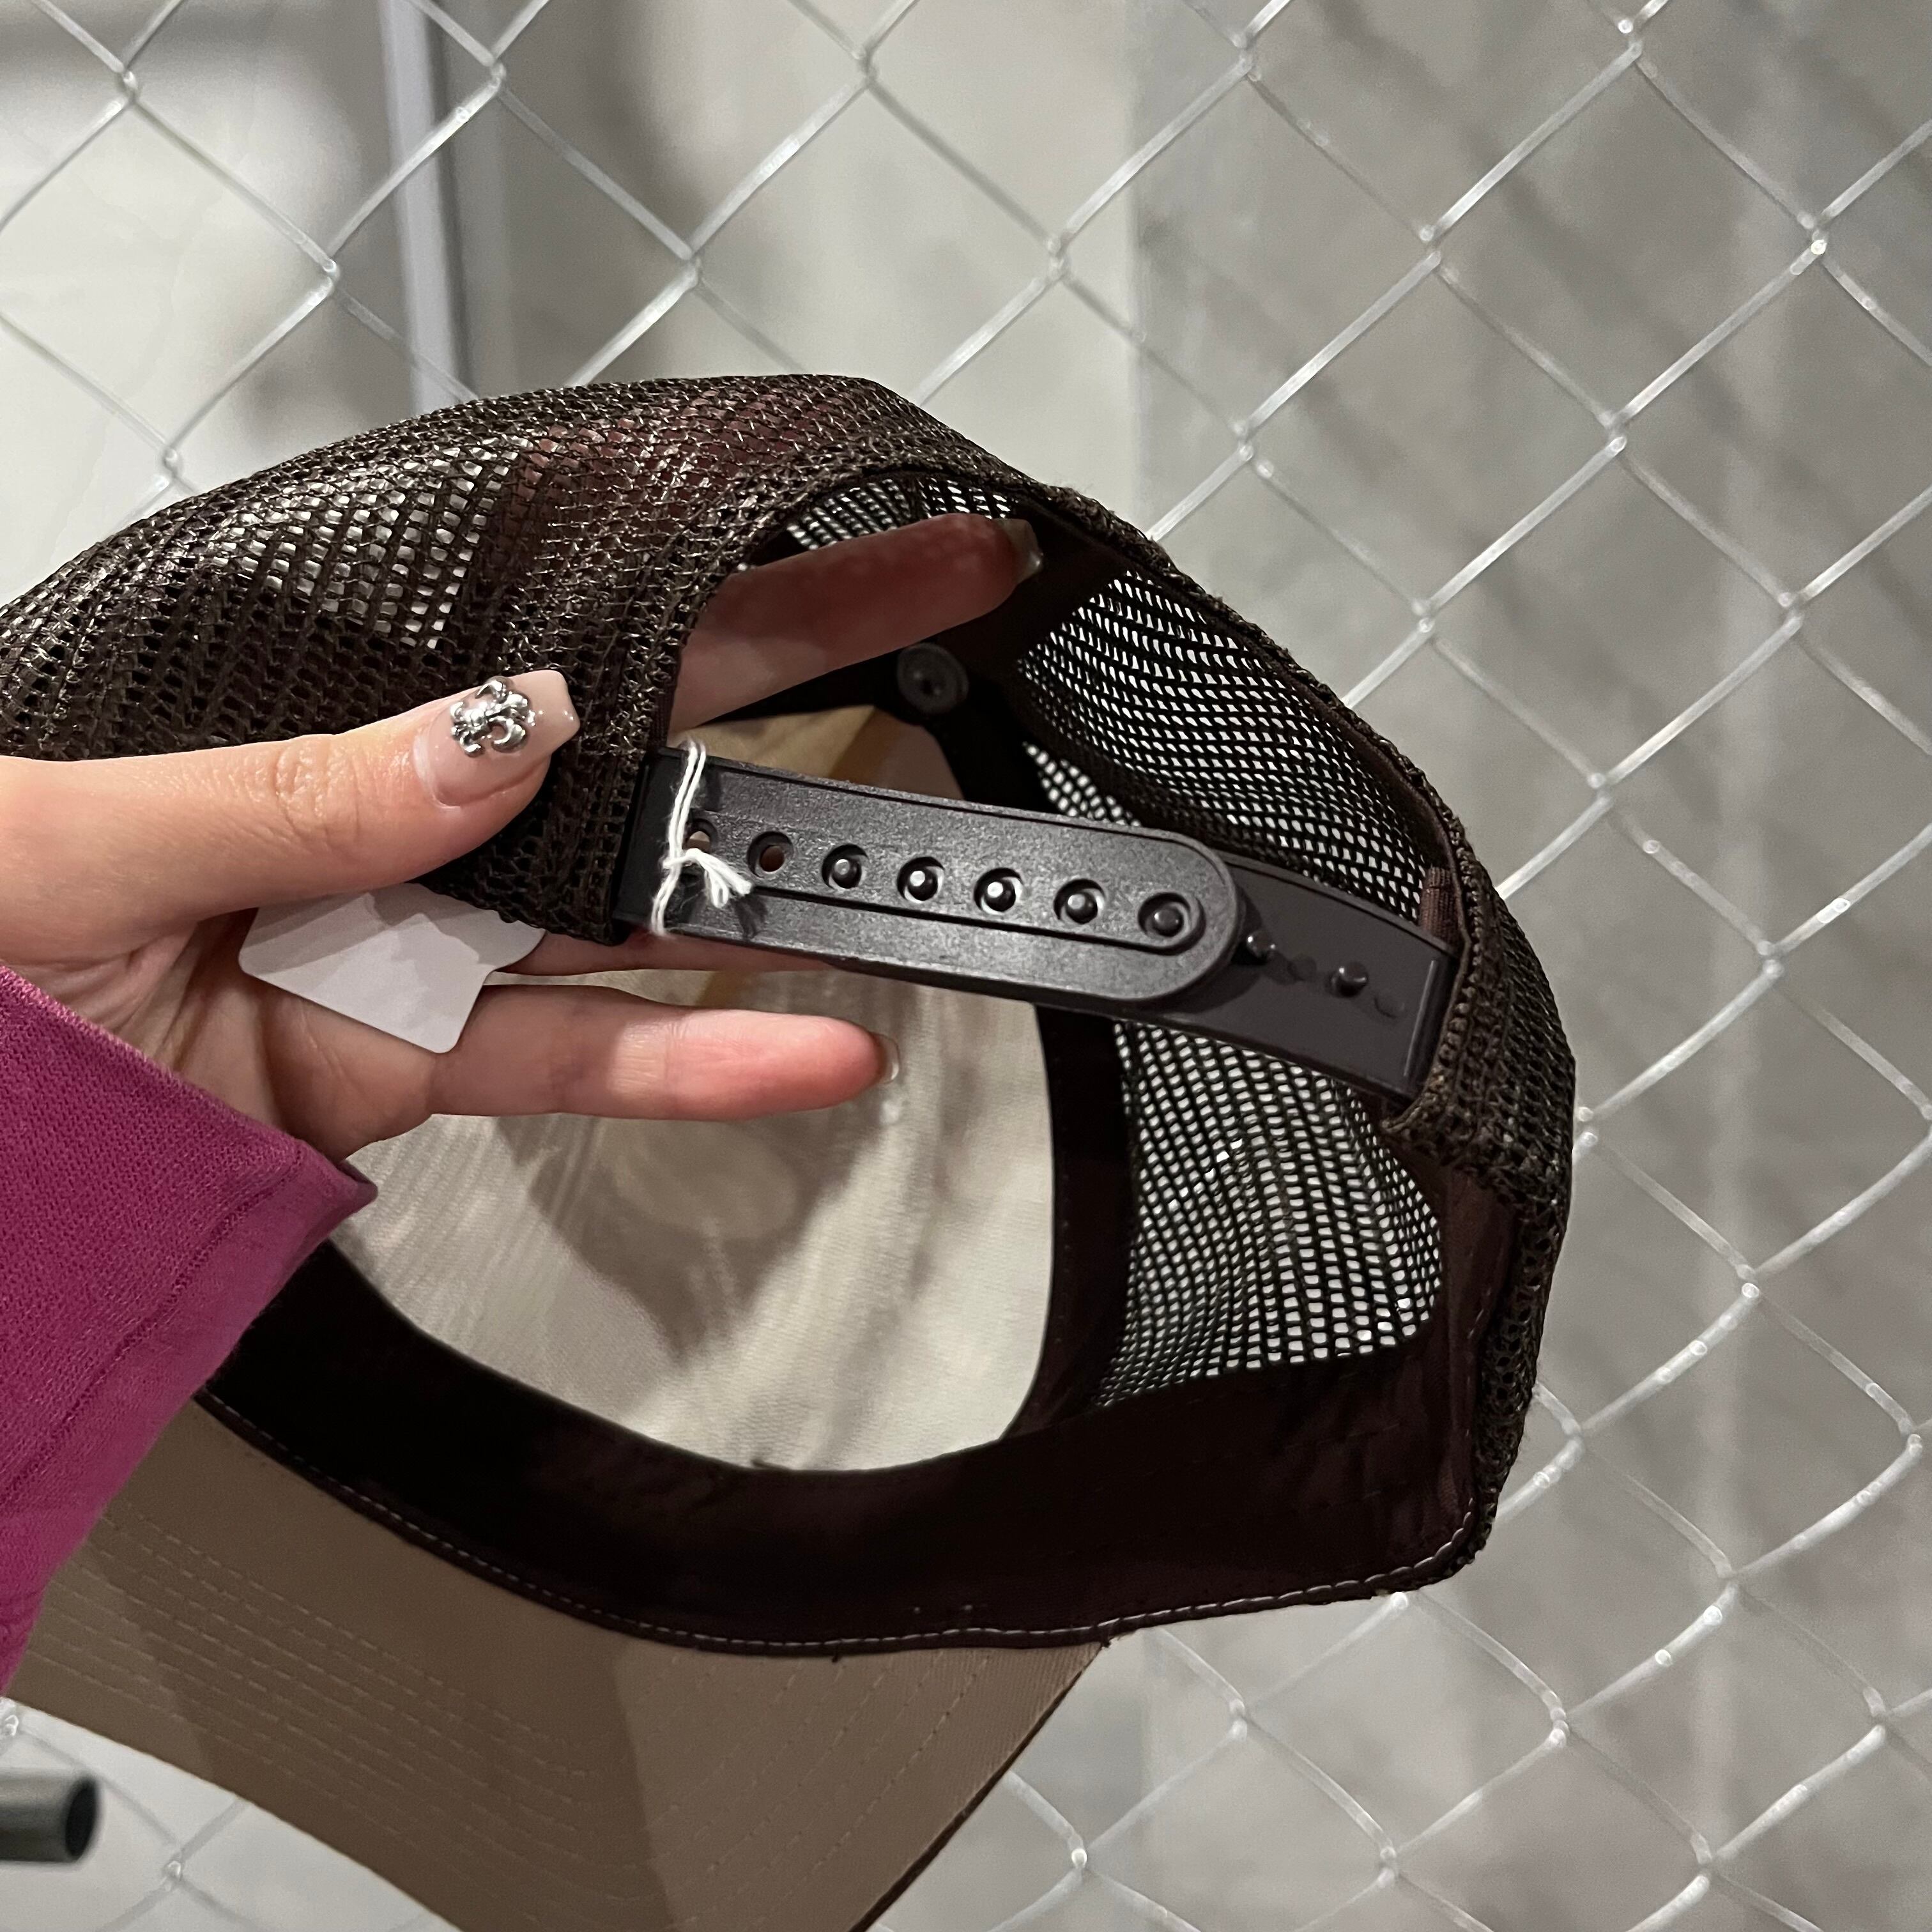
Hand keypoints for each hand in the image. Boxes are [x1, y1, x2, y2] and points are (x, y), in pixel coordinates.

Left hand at [0, 513, 1035, 1161]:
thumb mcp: (85, 829)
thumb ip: (303, 791)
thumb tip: (508, 732)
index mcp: (316, 704)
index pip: (542, 615)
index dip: (698, 574)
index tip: (836, 526)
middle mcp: (391, 808)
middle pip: (625, 734)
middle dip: (794, 676)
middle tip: (940, 618)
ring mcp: (415, 942)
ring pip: (625, 909)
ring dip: (770, 904)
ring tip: (908, 896)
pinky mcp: (418, 1069)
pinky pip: (573, 1061)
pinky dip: (692, 1066)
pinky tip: (805, 1054)